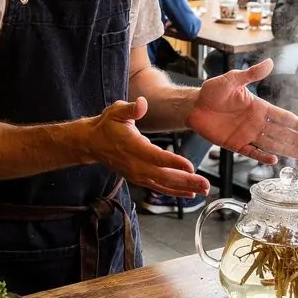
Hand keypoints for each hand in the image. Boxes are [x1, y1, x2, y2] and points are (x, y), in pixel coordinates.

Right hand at [83, 98, 209, 197]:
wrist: (92, 143)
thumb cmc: (107, 125)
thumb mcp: (116, 111)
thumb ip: (130, 109)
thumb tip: (142, 104)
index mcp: (131, 146)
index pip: (155, 157)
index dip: (173, 162)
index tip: (190, 166)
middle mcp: (135, 164)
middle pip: (163, 176)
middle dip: (186, 181)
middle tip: (205, 184)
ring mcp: (136, 174)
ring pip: (163, 184)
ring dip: (184, 188)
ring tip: (203, 190)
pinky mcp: (138, 179)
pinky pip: (158, 187)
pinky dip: (174, 191)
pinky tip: (189, 193)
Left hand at [187, 59, 297, 162]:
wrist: (194, 106)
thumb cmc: (212, 91)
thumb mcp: (232, 79)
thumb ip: (251, 74)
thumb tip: (270, 63)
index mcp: (258, 107)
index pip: (282, 116)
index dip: (296, 124)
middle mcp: (255, 122)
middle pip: (281, 132)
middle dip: (297, 139)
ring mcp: (246, 134)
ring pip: (270, 143)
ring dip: (285, 149)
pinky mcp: (235, 144)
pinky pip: (251, 152)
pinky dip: (262, 156)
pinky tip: (274, 160)